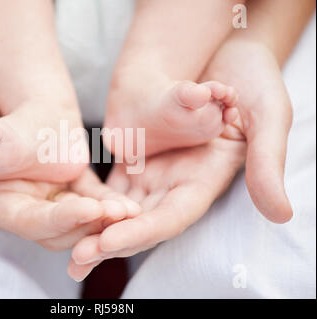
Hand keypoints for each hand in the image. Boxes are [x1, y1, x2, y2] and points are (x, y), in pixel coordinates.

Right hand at [0, 51, 139, 248]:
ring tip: (129, 213)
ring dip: (102, 218)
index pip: (26, 221)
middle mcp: (19, 197)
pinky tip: (125, 202)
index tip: (88, 211)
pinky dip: (104, 198)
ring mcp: (42, 185)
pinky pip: (87, 191)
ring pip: (76, 214)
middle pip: (56, 227)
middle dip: (87, 227)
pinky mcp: (61, 170)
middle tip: (118, 218)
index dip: (56, 221)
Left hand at [67, 39, 295, 280]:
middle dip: (109, 241)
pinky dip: (90, 201)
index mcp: (206, 179)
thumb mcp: (268, 114)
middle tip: (77, 259)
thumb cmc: (251, 76)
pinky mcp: (134, 157)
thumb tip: (281, 216)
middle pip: (142, 221)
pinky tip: (68, 213)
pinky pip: (109, 186)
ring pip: (120, 209)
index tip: (108, 241)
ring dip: (93, 229)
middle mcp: (178, 183)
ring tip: (66, 248)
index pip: (173, 216)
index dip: (142, 231)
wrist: (222, 50)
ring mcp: (155, 171)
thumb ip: (267, 162)